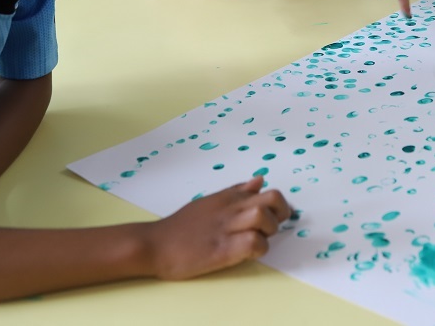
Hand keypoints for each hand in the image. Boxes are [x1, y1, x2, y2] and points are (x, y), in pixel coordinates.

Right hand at [147, 178, 291, 280]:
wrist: (154, 244)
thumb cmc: (180, 226)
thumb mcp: (209, 201)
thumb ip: (236, 192)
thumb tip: (259, 180)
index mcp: (228, 197)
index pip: (266, 190)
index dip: (277, 205)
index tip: (274, 218)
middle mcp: (230, 208)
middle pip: (272, 199)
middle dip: (280, 215)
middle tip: (271, 229)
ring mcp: (226, 228)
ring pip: (264, 218)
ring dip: (268, 232)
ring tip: (257, 242)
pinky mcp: (222, 249)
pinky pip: (253, 243)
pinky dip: (257, 250)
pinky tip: (246, 254)